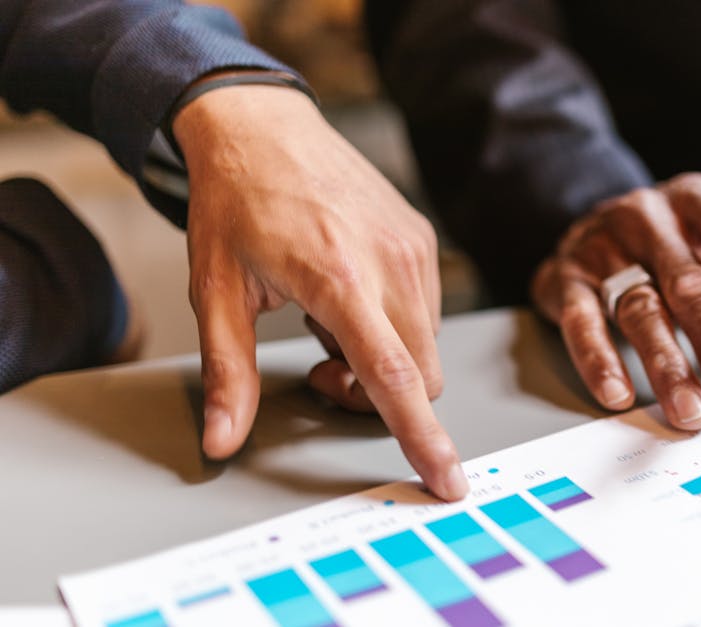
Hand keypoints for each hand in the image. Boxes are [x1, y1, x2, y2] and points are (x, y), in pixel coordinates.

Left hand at [173, 81, 466, 499]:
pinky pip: (426, 311)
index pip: (395, 376)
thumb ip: (227, 373)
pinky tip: (349, 293)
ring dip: (385, 359)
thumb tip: (222, 440)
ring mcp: (413, 248)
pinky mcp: (421, 238)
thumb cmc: (234, 203)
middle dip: (380, 397)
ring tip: (327, 319)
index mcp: (339, 278)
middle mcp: (390, 263)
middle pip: (421, 374)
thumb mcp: (215, 291)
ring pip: (426, 346)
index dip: (422, 436)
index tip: (448, 479)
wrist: (262, 126)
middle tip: (320, 367)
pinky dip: (393, 325)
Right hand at [532, 172, 700, 429]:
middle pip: (693, 286)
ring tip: (692, 413)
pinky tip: (619, 394)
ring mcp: (603, 246)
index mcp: (698, 202)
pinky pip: (581, 323)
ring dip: (669, 369)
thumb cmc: (668, 248)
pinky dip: (600, 361)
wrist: (585, 227)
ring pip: (642, 310)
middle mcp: (651, 217)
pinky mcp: (563, 278)